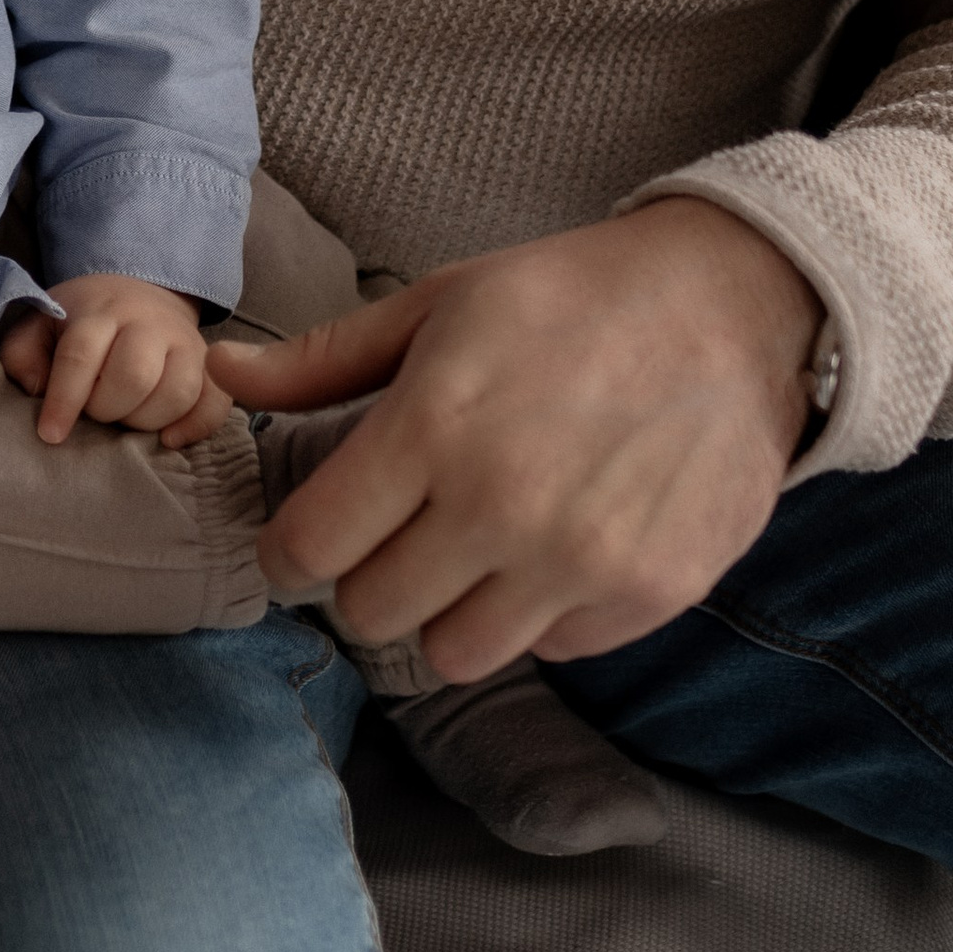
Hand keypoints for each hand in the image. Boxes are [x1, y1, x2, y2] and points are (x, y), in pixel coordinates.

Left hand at [0, 272, 229, 444]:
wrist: (138, 290)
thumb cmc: (81, 320)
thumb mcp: (41, 324)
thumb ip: (23, 354)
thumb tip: (36, 389)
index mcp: (100, 310)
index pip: (82, 355)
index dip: (65, 399)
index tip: (51, 434)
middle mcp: (148, 322)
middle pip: (135, 376)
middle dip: (107, 408)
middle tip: (94, 412)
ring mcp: (186, 343)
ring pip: (177, 392)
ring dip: (145, 420)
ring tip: (125, 418)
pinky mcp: (209, 366)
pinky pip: (215, 404)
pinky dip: (195, 427)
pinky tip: (167, 440)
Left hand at [205, 197, 821, 678]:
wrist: (733, 306)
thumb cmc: (568, 296)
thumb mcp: (437, 303)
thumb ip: (322, 360)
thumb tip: (219, 373)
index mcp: (433, 426)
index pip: (310, 548)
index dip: (291, 549)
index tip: (307, 536)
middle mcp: (502, 506)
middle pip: (372, 613)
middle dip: (368, 578)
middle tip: (398, 534)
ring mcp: (580, 560)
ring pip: (455, 655)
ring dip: (449, 612)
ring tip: (473, 550)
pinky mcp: (649, 593)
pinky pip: (551, 650)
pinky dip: (538, 615)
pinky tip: (554, 548)